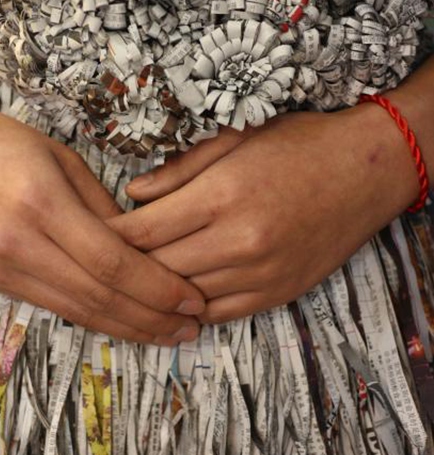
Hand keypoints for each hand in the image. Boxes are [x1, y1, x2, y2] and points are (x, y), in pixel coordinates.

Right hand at [0, 82, 204, 343]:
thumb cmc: (4, 142)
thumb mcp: (64, 159)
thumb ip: (105, 209)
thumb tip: (146, 252)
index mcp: (40, 203)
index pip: (112, 263)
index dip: (158, 288)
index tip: (194, 298)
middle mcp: (16, 243)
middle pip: (98, 296)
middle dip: (152, 317)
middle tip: (192, 327)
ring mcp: (1, 268)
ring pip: (79, 311)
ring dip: (129, 328)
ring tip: (170, 334)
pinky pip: (57, 306)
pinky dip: (96, 318)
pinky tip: (127, 323)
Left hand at [110, 105, 419, 322]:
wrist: (365, 171)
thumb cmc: (297, 146)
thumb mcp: (234, 140)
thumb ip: (178, 171)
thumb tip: (132, 196)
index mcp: (221, 196)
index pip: (142, 232)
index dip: (108, 237)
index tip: (88, 236)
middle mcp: (239, 240)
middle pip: (156, 268)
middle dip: (122, 267)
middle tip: (96, 264)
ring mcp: (259, 272)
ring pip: (183, 297)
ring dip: (153, 291)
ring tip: (127, 284)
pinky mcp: (276, 293)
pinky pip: (217, 314)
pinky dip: (189, 309)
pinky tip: (172, 299)